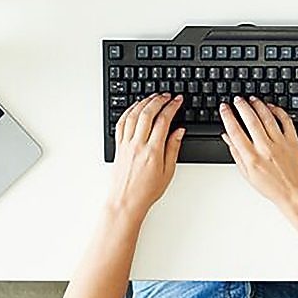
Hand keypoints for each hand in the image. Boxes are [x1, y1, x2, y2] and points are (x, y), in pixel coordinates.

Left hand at [108, 93, 183, 218]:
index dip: (171, 107)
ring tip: (152, 97)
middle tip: (166, 95)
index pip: (163, 121)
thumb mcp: (168, 171)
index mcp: (153, 151)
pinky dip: (128, 112)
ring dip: (144, 102)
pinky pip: (121, 123)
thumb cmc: (146, 191)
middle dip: (158, 100)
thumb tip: (179, 131)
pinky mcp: (118, 146)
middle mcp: (138, 145)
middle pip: (147, 113)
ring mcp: (126, 144)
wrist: (125, 202)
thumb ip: (173, 148)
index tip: (177, 100)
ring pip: (133, 115)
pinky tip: (135, 108)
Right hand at [219, 96, 297, 212]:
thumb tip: (227, 137)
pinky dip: (278, 111)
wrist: (295, 194)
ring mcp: (280, 143)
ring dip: (258, 105)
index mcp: (252, 158)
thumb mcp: (247, 174)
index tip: (224, 108)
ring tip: (251, 99)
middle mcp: (265, 148)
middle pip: (251, 120)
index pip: (235, 131)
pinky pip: (285, 121)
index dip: (228, 117)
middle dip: (242, 106)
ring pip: (267, 118)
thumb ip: (236, 153)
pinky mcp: (293, 141)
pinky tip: (271, 107)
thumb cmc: (272, 187)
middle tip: (237, 99)